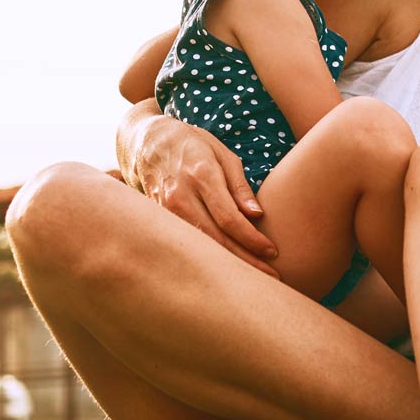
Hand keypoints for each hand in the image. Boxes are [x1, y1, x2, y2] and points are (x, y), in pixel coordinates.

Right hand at [122, 115, 278, 274]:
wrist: (147, 142)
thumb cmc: (192, 145)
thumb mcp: (222, 154)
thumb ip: (239, 186)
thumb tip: (257, 215)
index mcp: (201, 176)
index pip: (229, 218)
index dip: (252, 239)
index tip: (272, 251)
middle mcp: (180, 196)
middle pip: (215, 238)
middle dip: (244, 260)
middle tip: (270, 276)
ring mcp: (165, 210)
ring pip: (199, 246)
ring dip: (226, 264)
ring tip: (251, 277)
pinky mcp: (158, 220)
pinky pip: (185, 242)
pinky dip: (206, 257)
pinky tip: (224, 268)